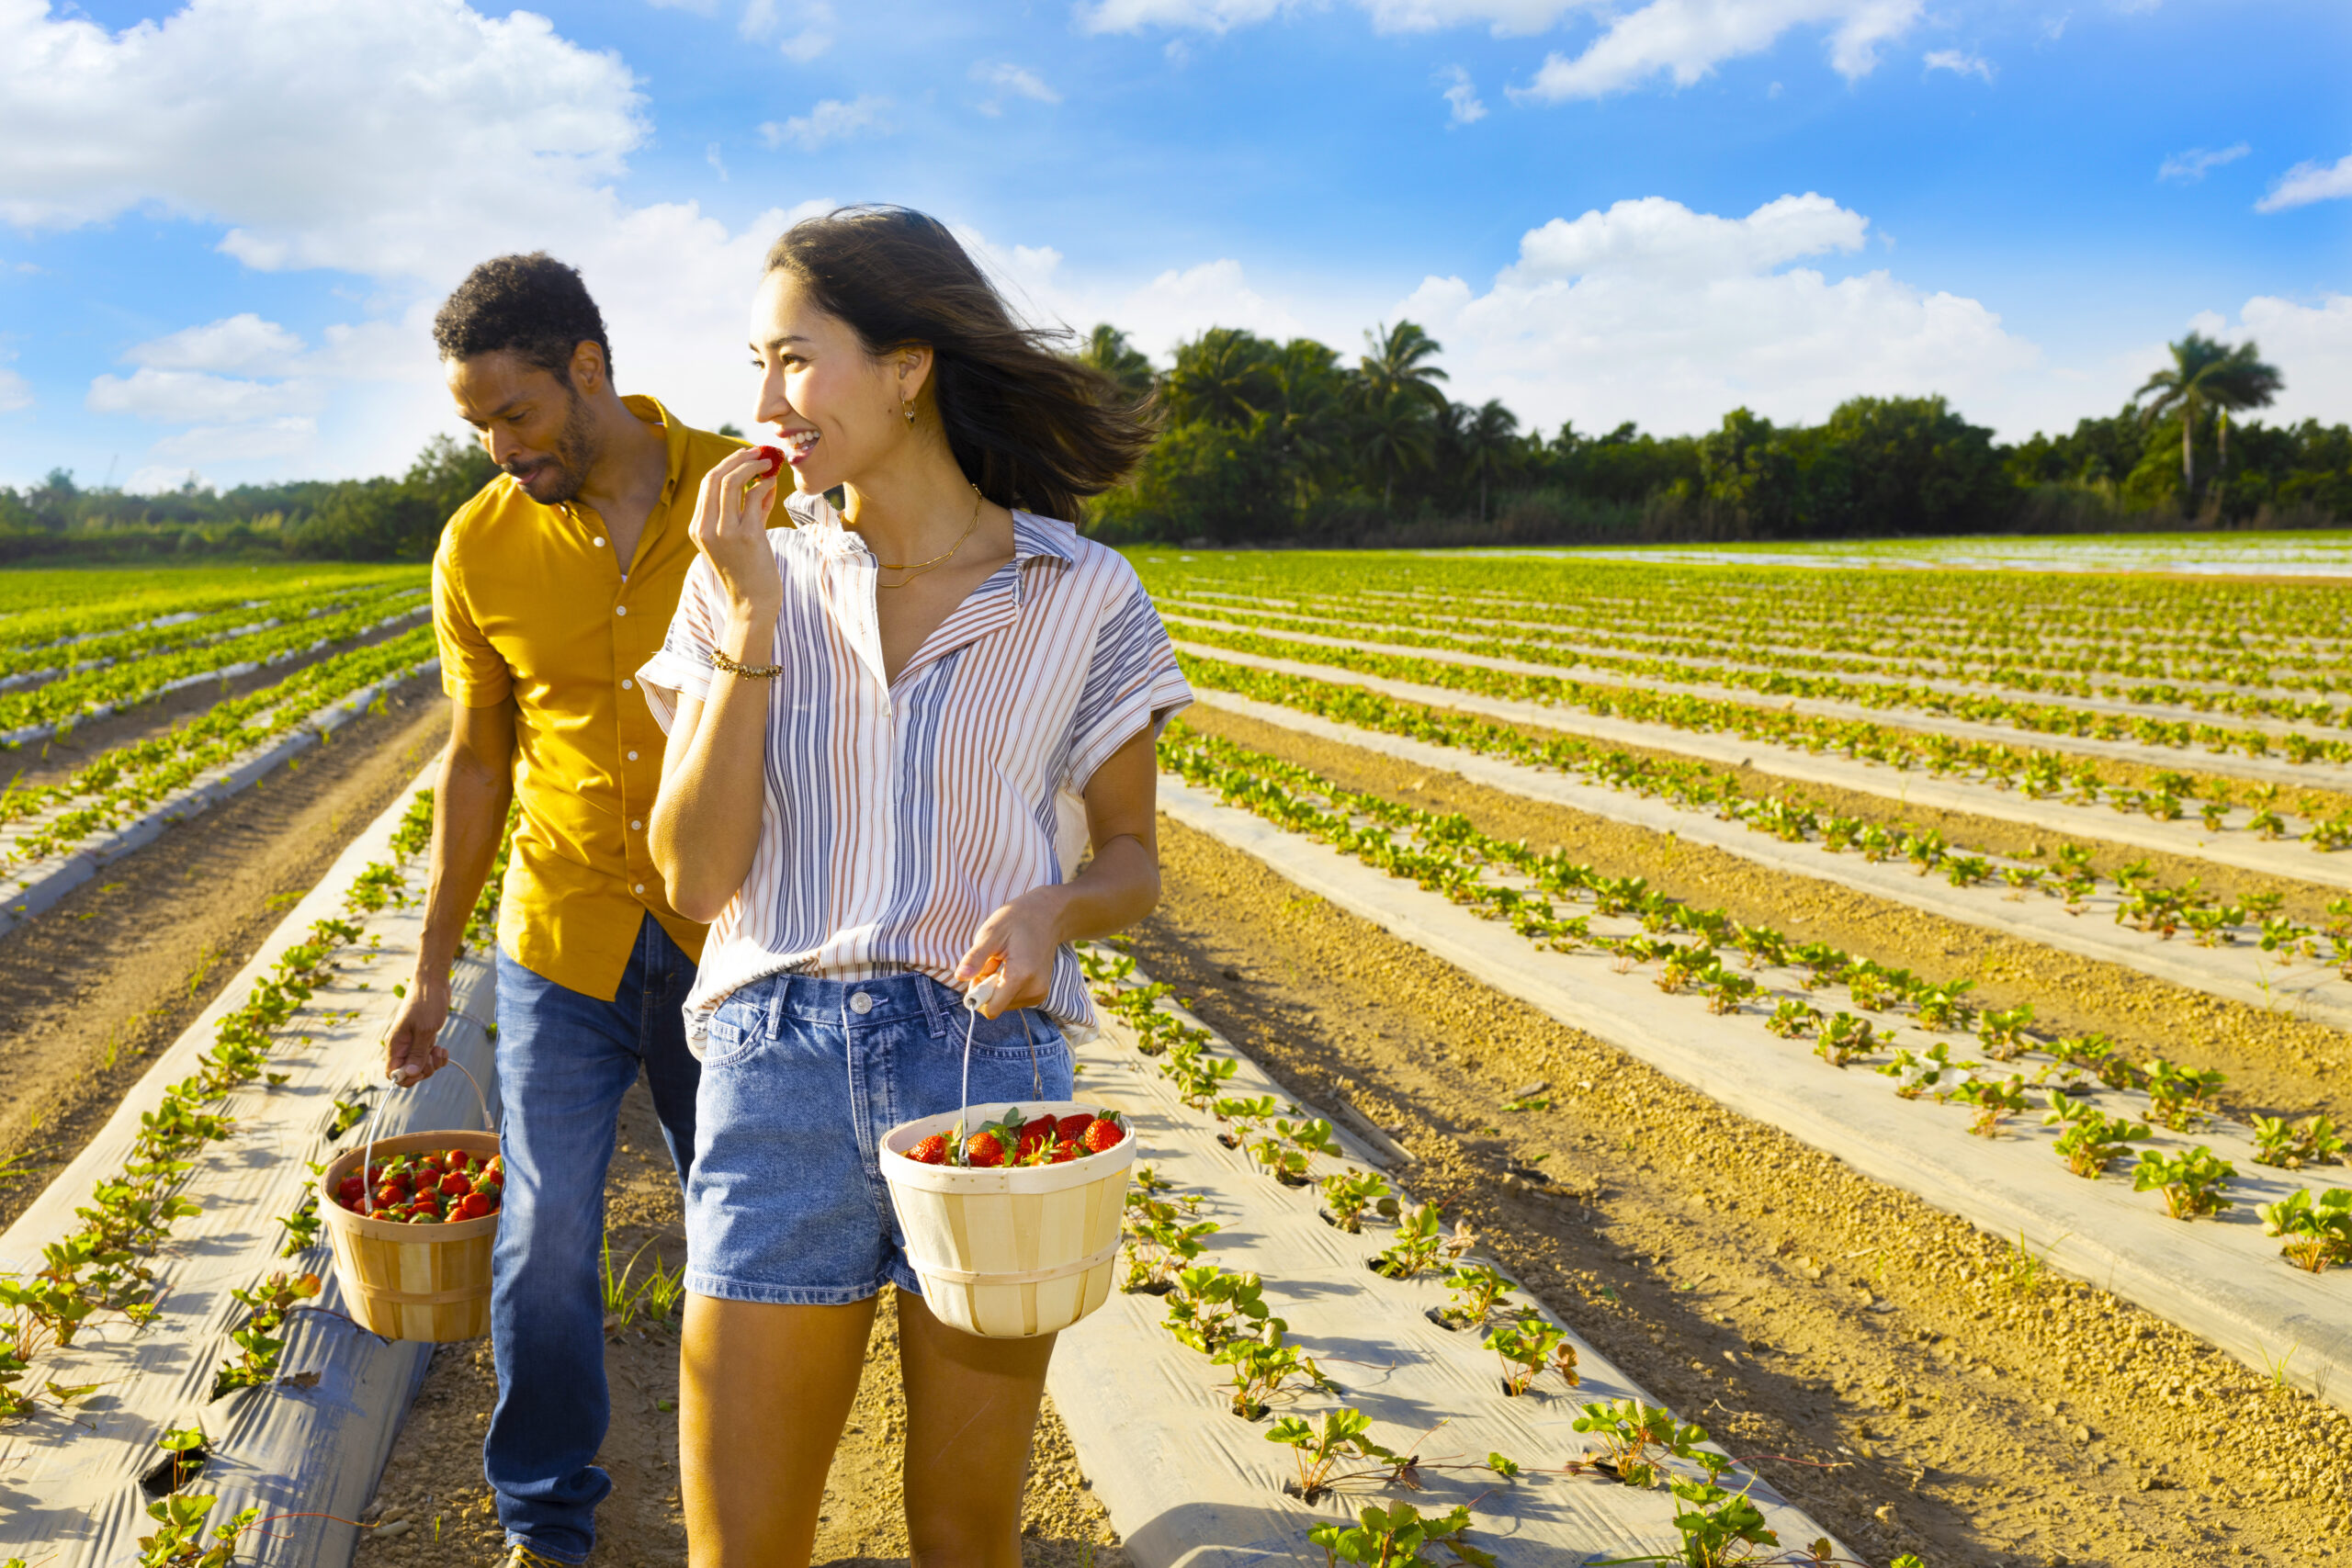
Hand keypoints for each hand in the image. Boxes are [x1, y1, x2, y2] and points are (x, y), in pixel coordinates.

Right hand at [385, 972, 451, 1084]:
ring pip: (420, 1065)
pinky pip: (428, 1056)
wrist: (433, 982)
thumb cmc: (426, 1003)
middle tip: (434, 1057)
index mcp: (395, 1045)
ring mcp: (413, 1042)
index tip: (421, 1070)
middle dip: (423, 1070)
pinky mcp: (423, 1038)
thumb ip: (417, 1054)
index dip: (406, 1078)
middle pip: (408, 1072)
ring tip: (441, 1050)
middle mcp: (402, 1046)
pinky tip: (443, 1048)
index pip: (392, 1073)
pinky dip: (437, 1056)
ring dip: (433, 1063)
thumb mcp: (424, 1030)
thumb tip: (409, 1074)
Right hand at [687, 447, 783, 615]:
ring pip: (733, 483)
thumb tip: (764, 481)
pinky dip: (765, 484)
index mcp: (697, 528)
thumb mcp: (739, 538)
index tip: (744, 455)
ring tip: (768, 462)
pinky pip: (754, 498)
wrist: (752, 604)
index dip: (726, 464)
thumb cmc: (747, 572)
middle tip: (759, 452)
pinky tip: (774, 483)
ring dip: (752, 466)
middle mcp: (706, 528)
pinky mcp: (747, 537)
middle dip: (738, 458)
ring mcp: (725, 532)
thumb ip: (748, 509)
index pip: (707, 483)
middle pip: (715, 477)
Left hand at [953, 889, 1068, 1018]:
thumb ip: (975, 957)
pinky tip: (1012, 966)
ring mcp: (1039, 993)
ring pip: (1003, 1004)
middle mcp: (1034, 990)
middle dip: (986, 989)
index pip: (991, 1009)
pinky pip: (1013, 999)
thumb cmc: (1017, 920)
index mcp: (1021, 976)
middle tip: (991, 962)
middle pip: (996, 1006)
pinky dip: (1006, 986)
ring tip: (1003, 962)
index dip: (977, 995)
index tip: (978, 974)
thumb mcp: (991, 933)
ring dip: (996, 987)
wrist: (1047, 915)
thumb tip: (959, 976)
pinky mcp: (1040, 993)